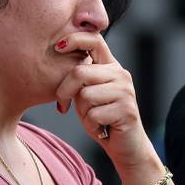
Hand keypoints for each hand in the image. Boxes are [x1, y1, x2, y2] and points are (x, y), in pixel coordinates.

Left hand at [53, 32, 154, 168]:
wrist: (126, 146)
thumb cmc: (102, 118)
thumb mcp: (87, 93)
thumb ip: (79, 78)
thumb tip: (57, 58)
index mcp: (110, 66)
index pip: (94, 40)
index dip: (74, 39)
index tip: (57, 47)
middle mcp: (120, 74)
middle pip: (79, 72)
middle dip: (64, 91)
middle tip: (64, 105)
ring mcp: (125, 91)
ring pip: (85, 95)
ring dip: (82, 112)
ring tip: (94, 119)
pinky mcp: (126, 110)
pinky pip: (93, 115)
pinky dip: (91, 126)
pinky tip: (102, 128)